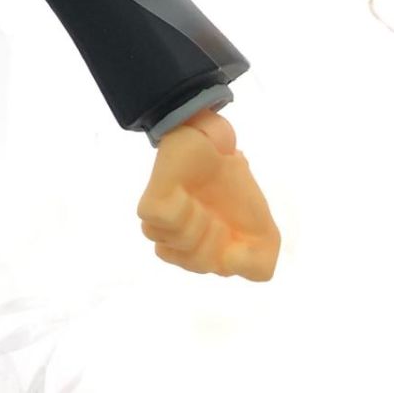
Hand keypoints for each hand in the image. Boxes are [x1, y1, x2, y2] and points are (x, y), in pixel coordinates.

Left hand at [137, 110, 279, 280]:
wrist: (213, 146)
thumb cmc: (235, 189)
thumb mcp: (265, 236)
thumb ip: (258, 265)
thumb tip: (230, 265)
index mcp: (211, 256)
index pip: (220, 270)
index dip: (237, 254)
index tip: (239, 230)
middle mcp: (184, 246)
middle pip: (198, 264)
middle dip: (216, 238)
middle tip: (218, 213)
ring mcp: (165, 227)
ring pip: (178, 245)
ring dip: (197, 222)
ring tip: (199, 201)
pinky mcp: (151, 207)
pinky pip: (163, 221)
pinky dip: (180, 208)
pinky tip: (184, 195)